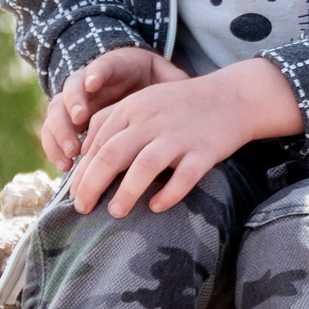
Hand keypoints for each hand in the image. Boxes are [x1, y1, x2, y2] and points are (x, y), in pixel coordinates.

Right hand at [42, 47, 188, 169]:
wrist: (130, 85)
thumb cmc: (149, 81)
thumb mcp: (162, 76)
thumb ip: (172, 80)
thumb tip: (188, 86)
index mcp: (112, 69)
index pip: (101, 67)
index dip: (96, 73)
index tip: (94, 83)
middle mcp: (86, 85)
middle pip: (71, 89)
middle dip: (73, 103)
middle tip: (80, 118)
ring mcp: (73, 104)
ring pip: (56, 113)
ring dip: (61, 132)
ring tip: (73, 152)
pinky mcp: (67, 124)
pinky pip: (52, 135)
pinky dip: (55, 150)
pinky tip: (66, 167)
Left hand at [68, 59, 305, 217]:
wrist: (233, 96)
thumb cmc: (182, 105)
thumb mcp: (144, 102)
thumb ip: (113, 122)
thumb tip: (84, 157)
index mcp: (132, 108)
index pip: (97, 142)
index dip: (82, 171)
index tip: (75, 194)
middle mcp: (152, 120)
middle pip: (111, 155)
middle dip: (92, 185)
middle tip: (82, 208)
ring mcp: (179, 135)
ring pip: (144, 166)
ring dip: (126, 193)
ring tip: (115, 212)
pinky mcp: (204, 151)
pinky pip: (183, 178)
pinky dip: (168, 195)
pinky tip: (157, 206)